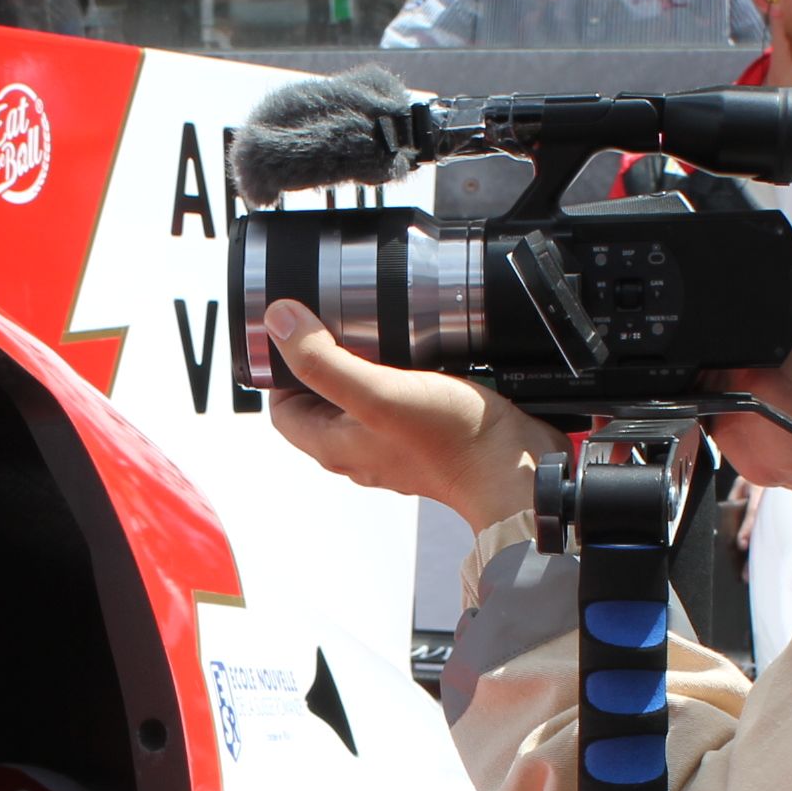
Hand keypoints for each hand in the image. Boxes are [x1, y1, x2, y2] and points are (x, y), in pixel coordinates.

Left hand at [261, 300, 564, 534]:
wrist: (513, 469)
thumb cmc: (449, 439)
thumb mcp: (376, 391)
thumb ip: (323, 361)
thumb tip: (279, 321)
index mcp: (333, 445)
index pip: (282, 409)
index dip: (282, 370)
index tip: (299, 333)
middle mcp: (358, 450)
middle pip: (319, 403)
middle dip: (320, 363)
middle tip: (337, 324)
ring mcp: (392, 447)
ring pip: (358, 402)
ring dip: (359, 367)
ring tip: (374, 334)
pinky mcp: (424, 438)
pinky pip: (395, 405)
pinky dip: (395, 377)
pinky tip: (414, 357)